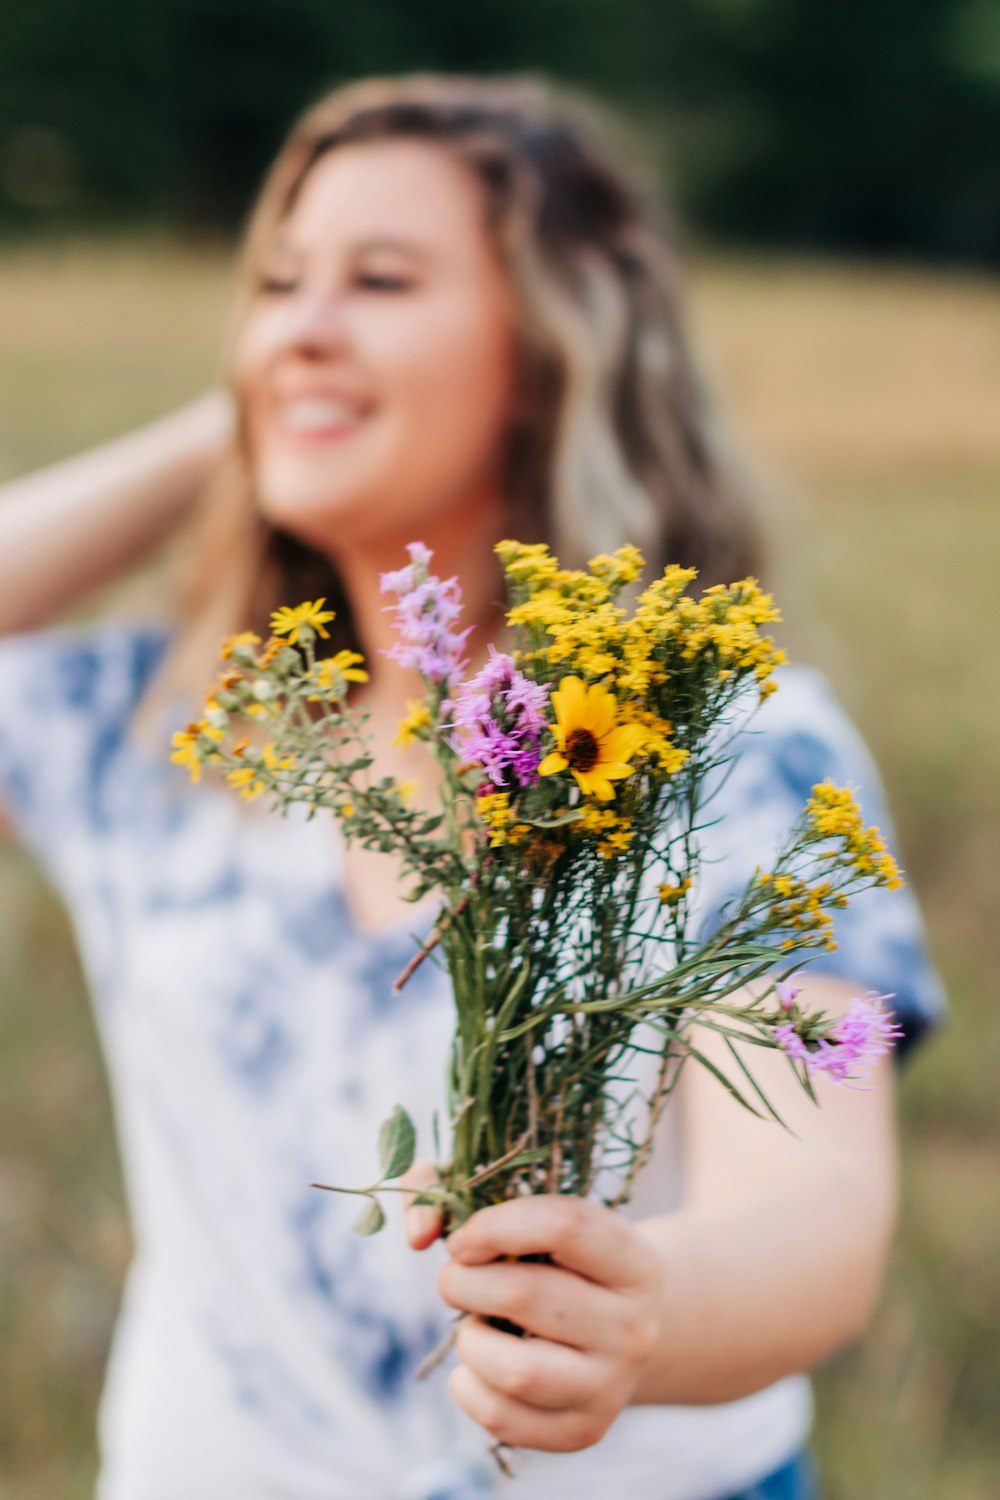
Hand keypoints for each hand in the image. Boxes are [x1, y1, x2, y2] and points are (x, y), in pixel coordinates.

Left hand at [426, 1194, 664, 1452]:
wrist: (614, 1329)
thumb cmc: (557, 1259)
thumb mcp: (529, 1212)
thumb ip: (454, 1189)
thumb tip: (419, 1231)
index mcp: (634, 1260)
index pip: (566, 1225)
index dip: (495, 1225)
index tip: (462, 1239)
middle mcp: (636, 1326)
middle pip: (527, 1296)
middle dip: (465, 1282)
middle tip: (456, 1279)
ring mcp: (613, 1386)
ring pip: (519, 1372)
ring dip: (470, 1341)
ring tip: (473, 1324)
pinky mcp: (584, 1430)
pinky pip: (505, 1420)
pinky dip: (468, 1390)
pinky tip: (475, 1366)